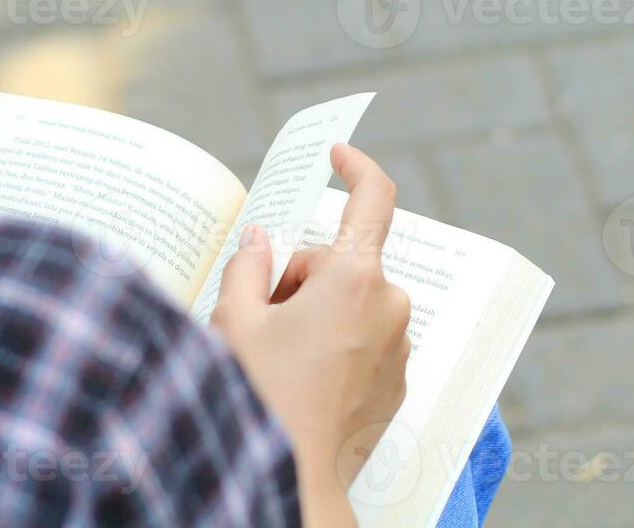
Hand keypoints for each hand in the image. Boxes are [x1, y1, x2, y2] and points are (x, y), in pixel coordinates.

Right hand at [211, 144, 411, 527]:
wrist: (294, 478)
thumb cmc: (261, 395)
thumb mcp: (235, 319)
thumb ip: (248, 265)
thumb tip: (260, 241)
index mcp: (355, 277)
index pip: (373, 198)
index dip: (356, 166)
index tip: (337, 155)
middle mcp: (389, 306)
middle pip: (341, 261)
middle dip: (301, 275)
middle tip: (261, 314)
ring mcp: (399, 347)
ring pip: (352, 303)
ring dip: (317, 311)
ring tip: (278, 354)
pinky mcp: (397, 383)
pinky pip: (364, 340)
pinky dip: (334, 344)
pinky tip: (301, 378)